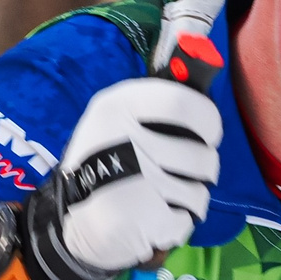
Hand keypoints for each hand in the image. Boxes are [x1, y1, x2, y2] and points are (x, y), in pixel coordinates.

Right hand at [20, 78, 221, 279]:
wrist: (71, 223)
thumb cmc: (104, 165)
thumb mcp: (117, 122)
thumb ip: (157, 102)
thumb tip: (201, 53)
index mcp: (117, 108)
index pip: (184, 103)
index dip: (208, 120)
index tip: (209, 133)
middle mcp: (124, 139)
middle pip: (201, 154)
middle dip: (205, 169)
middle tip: (191, 173)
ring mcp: (134, 181)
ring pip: (198, 192)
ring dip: (191, 200)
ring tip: (165, 199)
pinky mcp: (140, 218)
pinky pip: (185, 220)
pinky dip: (176, 226)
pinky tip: (154, 221)